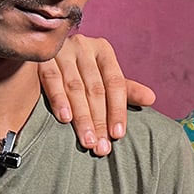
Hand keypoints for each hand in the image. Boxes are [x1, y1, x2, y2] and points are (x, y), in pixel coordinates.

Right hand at [38, 34, 155, 155]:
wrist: (43, 50)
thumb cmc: (80, 70)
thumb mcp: (103, 77)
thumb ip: (126, 89)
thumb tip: (151, 99)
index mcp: (103, 50)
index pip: (115, 83)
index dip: (118, 109)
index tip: (118, 135)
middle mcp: (84, 46)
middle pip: (95, 88)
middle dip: (100, 120)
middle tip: (102, 147)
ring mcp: (62, 51)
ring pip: (75, 88)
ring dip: (82, 117)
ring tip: (88, 141)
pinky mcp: (42, 58)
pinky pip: (52, 80)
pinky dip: (59, 100)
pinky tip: (65, 118)